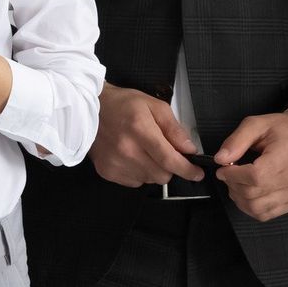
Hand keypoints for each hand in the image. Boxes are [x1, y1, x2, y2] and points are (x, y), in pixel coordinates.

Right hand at [89, 84, 206, 186]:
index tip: (196, 172)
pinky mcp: (108, 171)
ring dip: (154, 170)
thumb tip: (189, 149)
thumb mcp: (154, 106)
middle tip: (165, 153)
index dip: (187, 169)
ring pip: (150, 180)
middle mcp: (127, 149)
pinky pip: (135, 182)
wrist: (90, 109)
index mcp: (140, 129)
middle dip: (170, 167)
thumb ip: (174, 128)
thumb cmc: (122, 104)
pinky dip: (139, 172)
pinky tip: (132, 156)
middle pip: (162, 175)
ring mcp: (116, 162)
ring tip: (144, 151)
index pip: (169, 159)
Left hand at [212, 110, 287, 221]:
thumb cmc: (281, 130)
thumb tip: (220, 159)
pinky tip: (247, 192)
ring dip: (239, 198)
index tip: (223, 169)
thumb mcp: (256, 124)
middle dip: (233, 185)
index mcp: (287, 154)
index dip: (234, 175)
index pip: (256, 176)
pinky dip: (249, 207)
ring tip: (236, 183)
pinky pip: (265, 214)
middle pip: (254, 194)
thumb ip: (236, 141)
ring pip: (257, 208)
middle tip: (228, 174)